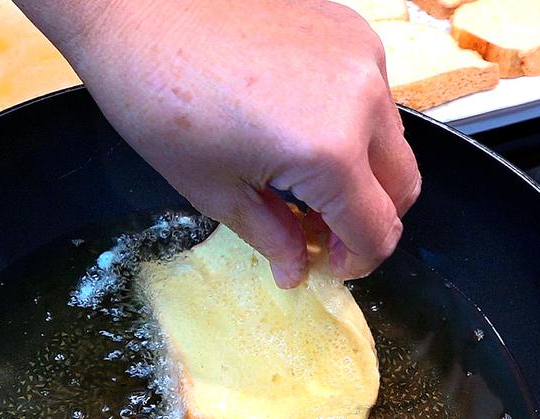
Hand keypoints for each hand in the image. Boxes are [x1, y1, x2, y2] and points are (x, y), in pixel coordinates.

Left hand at [18, 0, 420, 286]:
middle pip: (402, 185)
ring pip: (391, 138)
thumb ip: (271, 236)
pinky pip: (372, 92)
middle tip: (322, 232)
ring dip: (363, 171)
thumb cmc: (159, 98)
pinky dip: (351, 122)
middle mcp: (362, 99)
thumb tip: (297, 272)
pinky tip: (297, 124)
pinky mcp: (350, 28)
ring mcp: (362, 56)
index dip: (358, 261)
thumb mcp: (213, 188)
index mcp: (329, 150)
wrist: (138, 8)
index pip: (378, 228)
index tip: (330, 265)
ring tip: (304, 180)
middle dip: (369, 220)